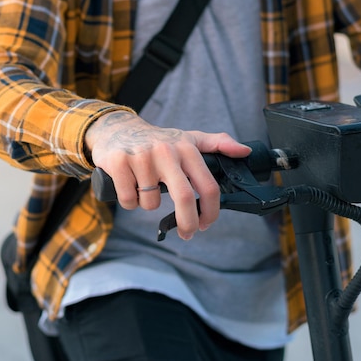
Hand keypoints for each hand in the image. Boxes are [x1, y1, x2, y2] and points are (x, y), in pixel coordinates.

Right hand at [86, 111, 251, 239]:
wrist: (116, 127)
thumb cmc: (157, 139)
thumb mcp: (187, 138)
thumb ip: (218, 143)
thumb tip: (245, 152)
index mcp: (186, 148)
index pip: (207, 186)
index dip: (210, 211)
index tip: (205, 224)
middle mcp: (165, 151)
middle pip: (183, 198)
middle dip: (187, 223)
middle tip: (187, 234)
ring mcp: (141, 156)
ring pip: (150, 203)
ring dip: (147, 205)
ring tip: (144, 187)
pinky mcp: (118, 162)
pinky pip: (129, 200)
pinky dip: (129, 202)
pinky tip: (128, 186)